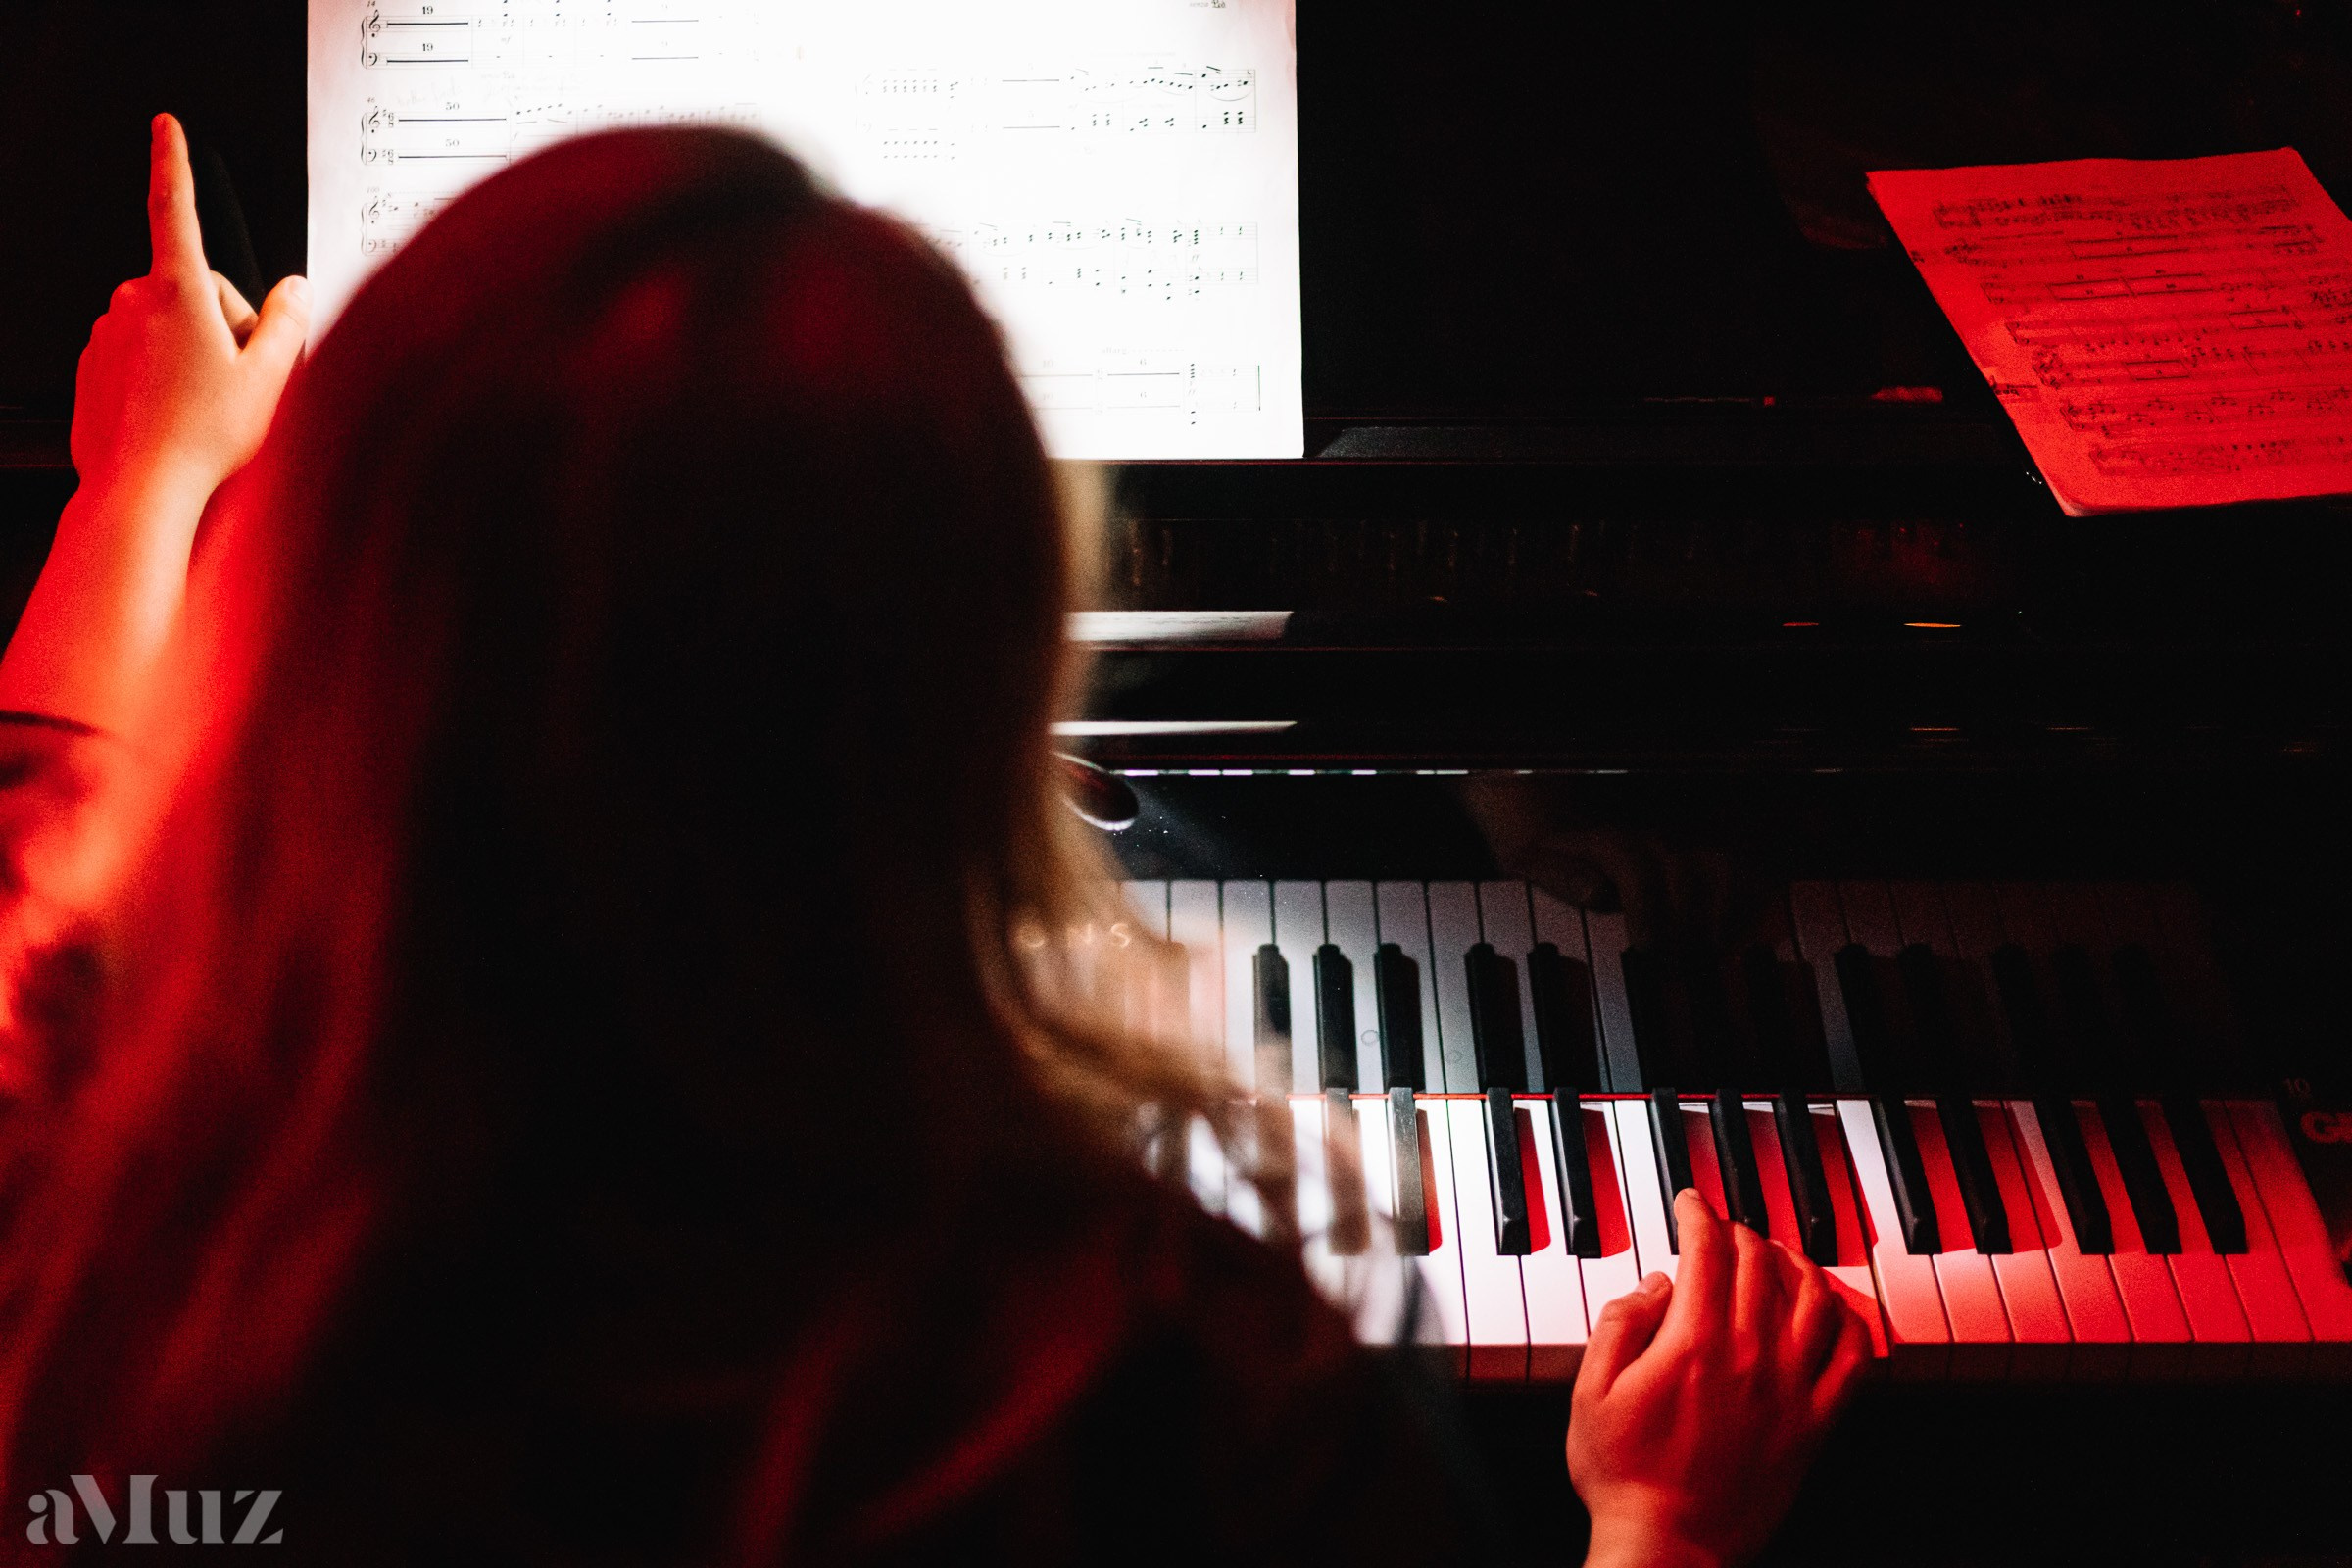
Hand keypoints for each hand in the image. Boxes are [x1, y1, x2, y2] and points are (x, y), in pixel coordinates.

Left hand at [69, 114, 307, 501]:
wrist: (138, 491)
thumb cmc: (203, 438)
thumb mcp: (271, 378)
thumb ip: (289, 322)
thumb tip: (295, 288)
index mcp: (177, 293)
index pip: (173, 208)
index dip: (174, 161)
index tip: (166, 125)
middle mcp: (133, 303)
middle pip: (195, 291)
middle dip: (224, 324)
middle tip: (242, 377)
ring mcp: (107, 335)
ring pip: (169, 327)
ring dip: (196, 354)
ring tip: (209, 407)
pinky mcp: (92, 368)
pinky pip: (141, 358)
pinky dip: (164, 380)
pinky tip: (179, 419)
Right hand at [1568, 1190, 1870, 1567]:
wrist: (1669, 1546)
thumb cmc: (1623, 1477)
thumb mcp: (1590, 1391)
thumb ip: (1621, 1325)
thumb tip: (1654, 1284)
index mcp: (1693, 1342)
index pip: (1707, 1249)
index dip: (1698, 1212)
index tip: (1690, 1203)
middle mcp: (1750, 1356)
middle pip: (1761, 1264)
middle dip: (1740, 1232)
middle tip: (1725, 1231)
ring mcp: (1790, 1390)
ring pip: (1814, 1299)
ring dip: (1797, 1264)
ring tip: (1780, 1257)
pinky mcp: (1815, 1426)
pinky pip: (1854, 1360)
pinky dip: (1850, 1323)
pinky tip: (1835, 1311)